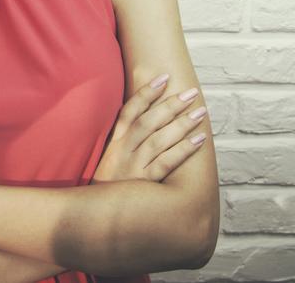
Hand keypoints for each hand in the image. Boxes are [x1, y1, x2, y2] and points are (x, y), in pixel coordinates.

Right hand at [92, 74, 209, 183]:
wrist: (95, 217)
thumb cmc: (108, 187)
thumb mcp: (111, 160)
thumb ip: (125, 142)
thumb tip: (147, 121)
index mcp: (114, 143)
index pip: (129, 111)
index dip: (146, 93)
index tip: (164, 77)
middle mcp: (123, 151)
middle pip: (148, 121)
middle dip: (170, 105)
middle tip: (192, 92)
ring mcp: (133, 167)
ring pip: (159, 140)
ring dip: (181, 124)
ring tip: (200, 113)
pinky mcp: (143, 184)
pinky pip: (166, 163)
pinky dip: (183, 150)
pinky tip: (199, 141)